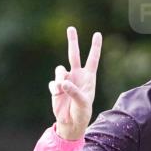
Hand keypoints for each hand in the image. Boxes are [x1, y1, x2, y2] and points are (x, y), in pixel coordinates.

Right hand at [50, 26, 101, 140]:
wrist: (70, 123)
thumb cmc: (81, 113)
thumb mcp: (82, 103)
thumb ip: (74, 91)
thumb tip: (63, 82)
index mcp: (88, 77)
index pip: (92, 59)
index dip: (95, 47)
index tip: (97, 34)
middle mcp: (77, 75)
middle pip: (74, 55)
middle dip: (73, 41)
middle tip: (71, 28)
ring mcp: (66, 80)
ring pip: (60, 70)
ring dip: (60, 78)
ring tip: (62, 90)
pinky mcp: (56, 87)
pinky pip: (53, 83)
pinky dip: (54, 89)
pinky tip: (57, 96)